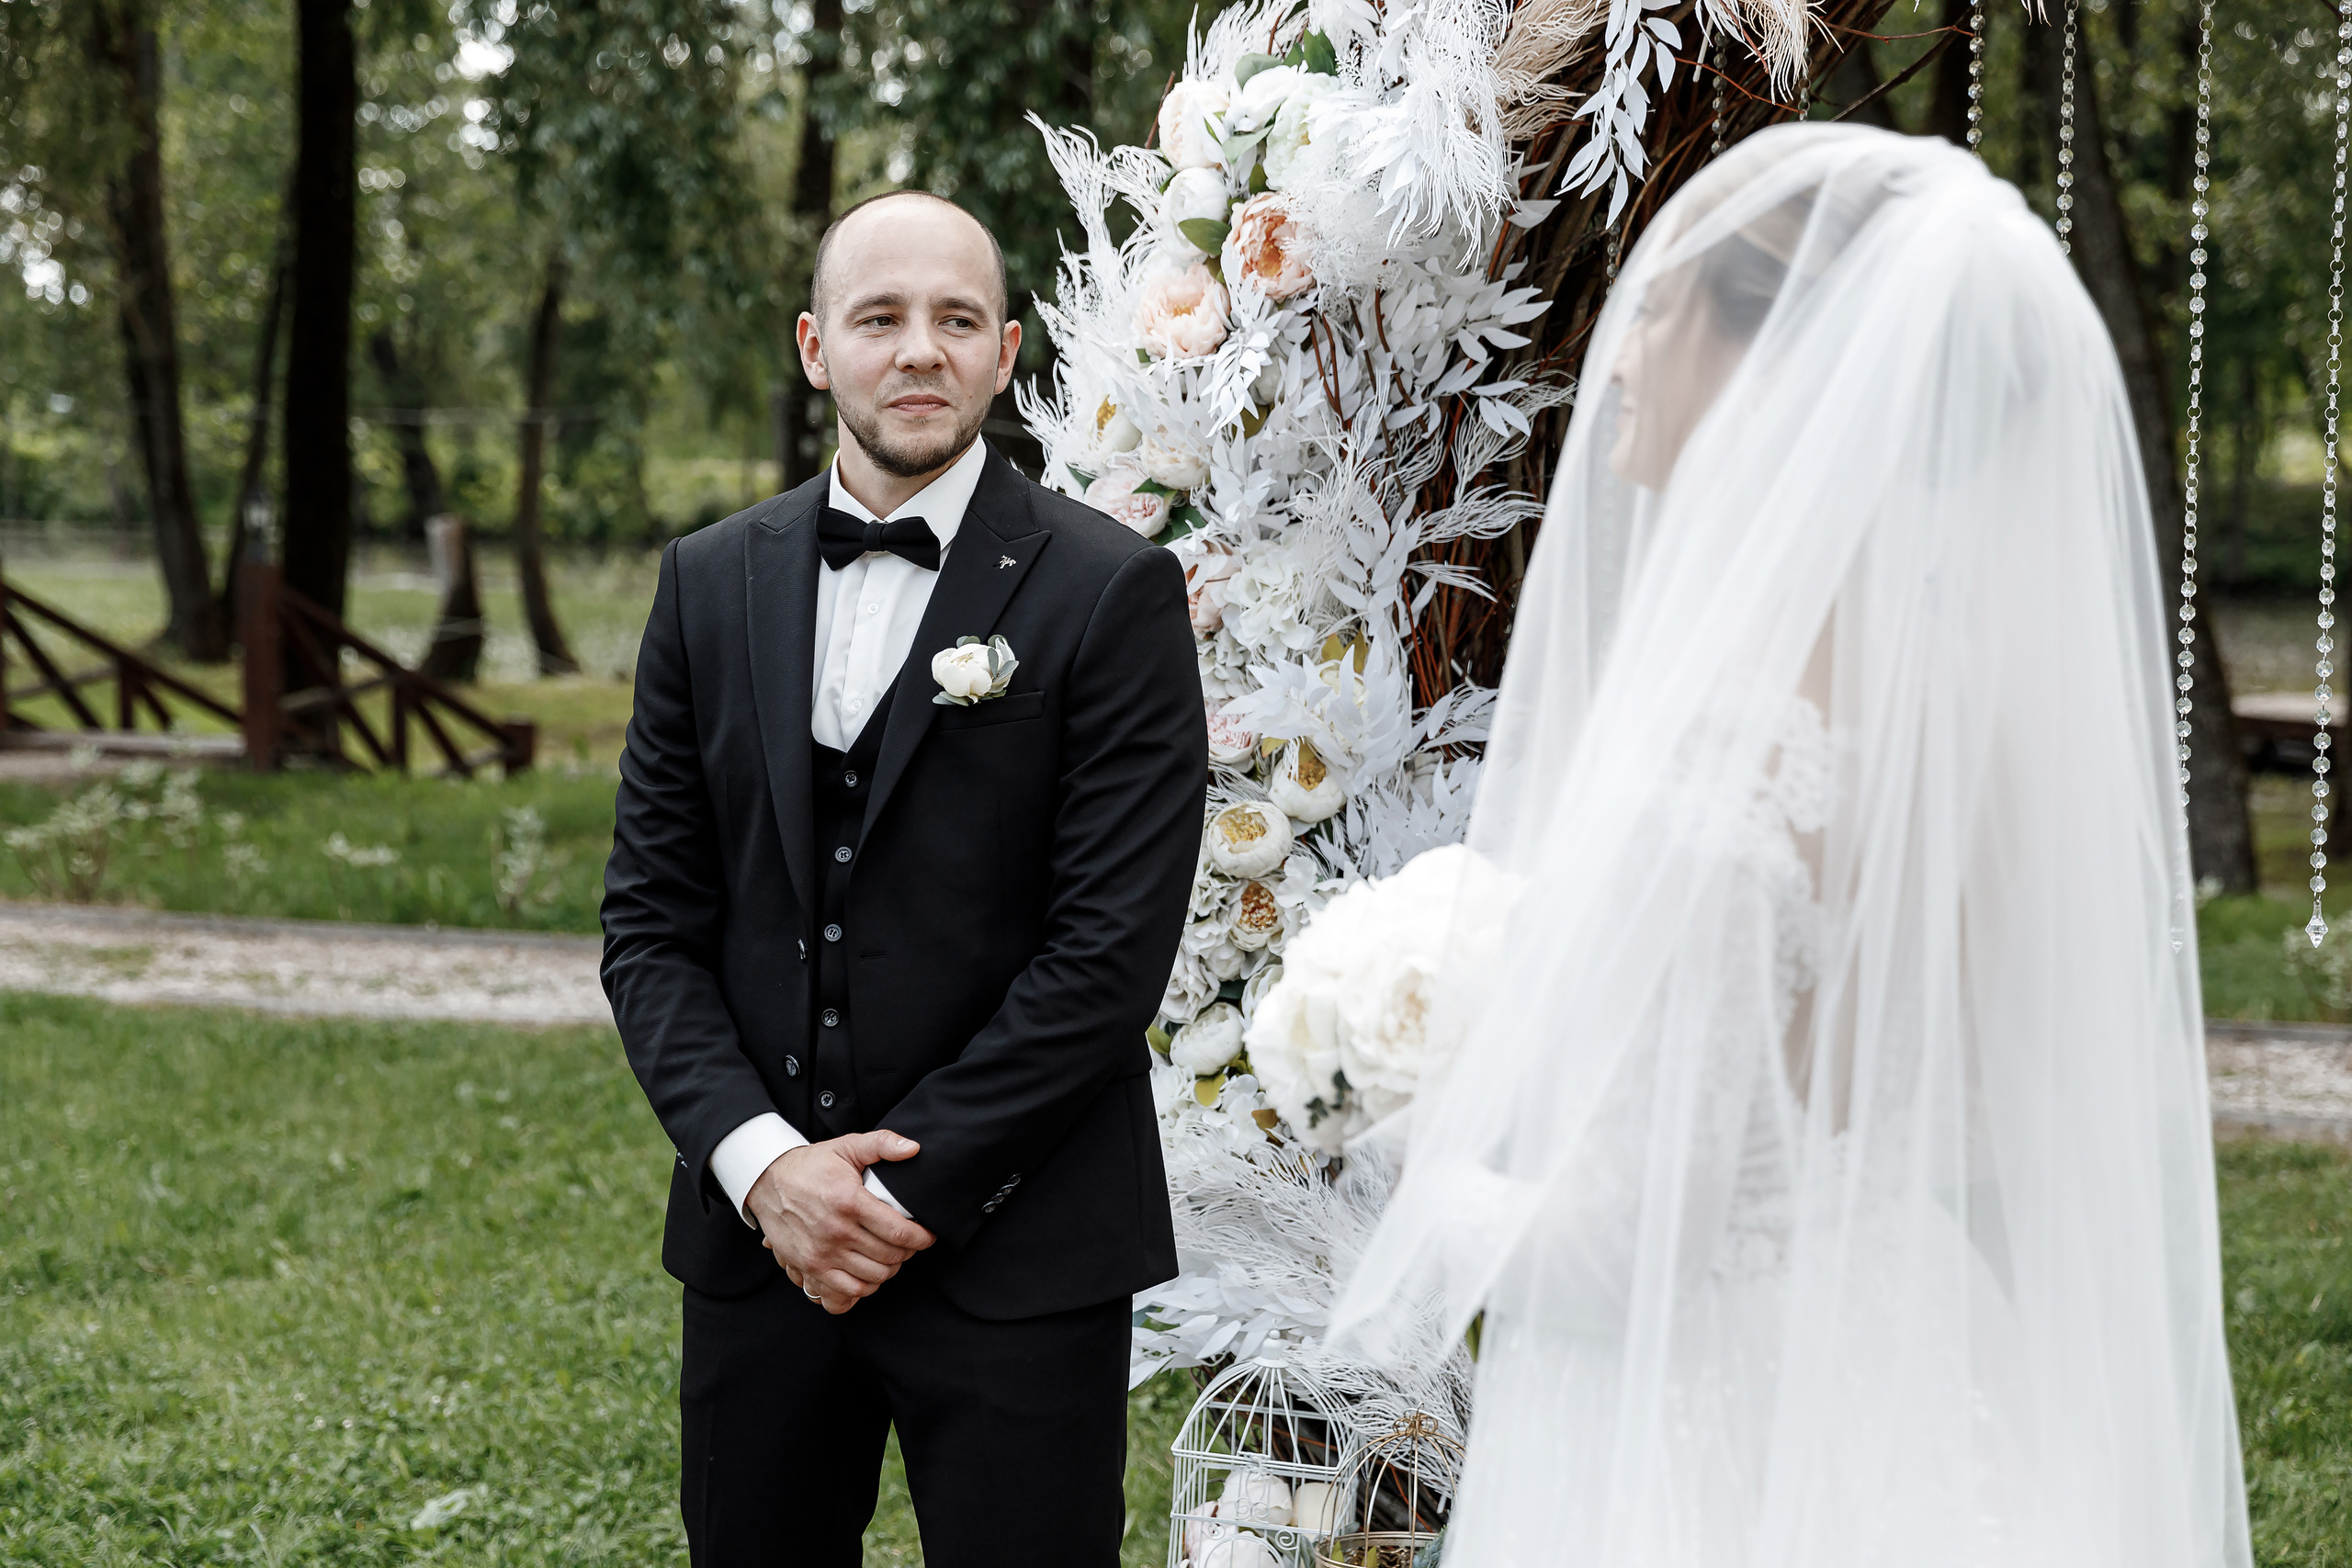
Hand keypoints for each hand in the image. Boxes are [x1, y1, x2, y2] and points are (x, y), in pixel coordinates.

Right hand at [748, 1130, 933, 1314]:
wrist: (767, 1181)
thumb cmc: (811, 1165)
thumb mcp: (847, 1146)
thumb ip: (883, 1143)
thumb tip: (914, 1149)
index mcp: (850, 1202)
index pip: (899, 1232)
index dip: (921, 1238)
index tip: (928, 1236)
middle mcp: (837, 1231)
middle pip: (889, 1257)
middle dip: (908, 1252)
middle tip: (910, 1244)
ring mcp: (821, 1253)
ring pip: (872, 1277)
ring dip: (889, 1270)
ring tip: (892, 1257)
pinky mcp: (809, 1266)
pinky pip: (847, 1291)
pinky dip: (865, 1287)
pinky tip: (869, 1272)